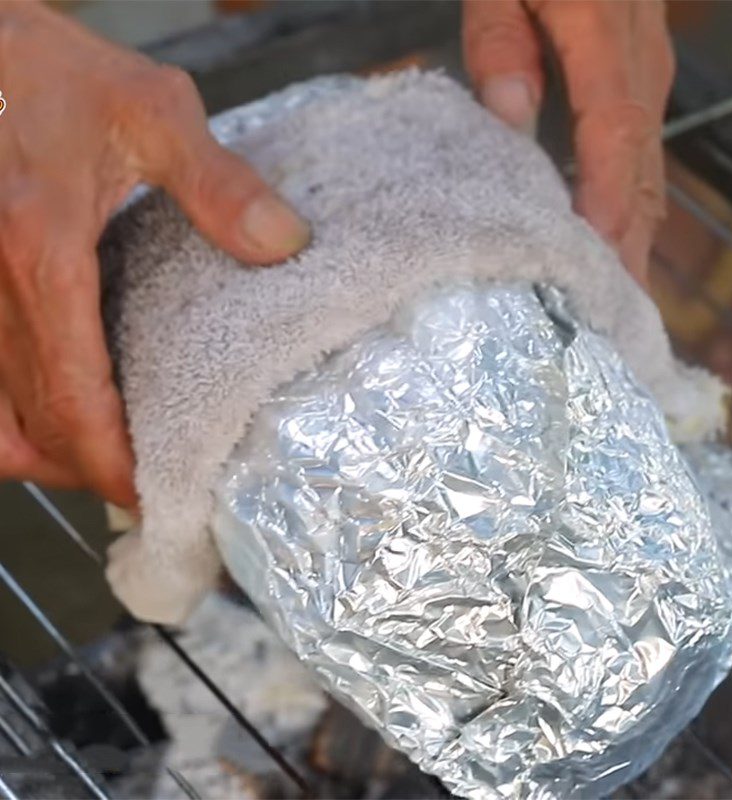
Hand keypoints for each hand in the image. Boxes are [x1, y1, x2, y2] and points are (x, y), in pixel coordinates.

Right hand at [0, 2, 308, 505]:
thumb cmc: (49, 69)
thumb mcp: (150, 111)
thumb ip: (218, 185)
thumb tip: (284, 244)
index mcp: (40, 253)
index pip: (76, 397)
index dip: (112, 461)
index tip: (152, 493)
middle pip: (34, 423)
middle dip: (89, 470)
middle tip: (143, 486)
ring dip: (44, 454)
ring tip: (98, 463)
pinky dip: (7, 418)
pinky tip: (43, 416)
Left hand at [463, 0, 673, 284]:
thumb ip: (503, 40)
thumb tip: (511, 123)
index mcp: (605, 32)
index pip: (613, 135)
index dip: (606, 204)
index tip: (594, 265)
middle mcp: (640, 58)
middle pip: (643, 165)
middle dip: (629, 244)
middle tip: (611, 316)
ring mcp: (647, 65)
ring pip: (649, 163)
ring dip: (634, 232)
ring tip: (613, 295)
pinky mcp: (639, 71)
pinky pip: (642, 148)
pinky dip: (631, 200)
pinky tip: (613, 236)